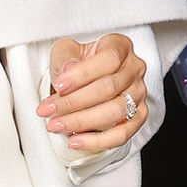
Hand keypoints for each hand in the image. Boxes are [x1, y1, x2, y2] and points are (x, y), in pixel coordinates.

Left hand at [36, 33, 147, 153]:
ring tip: (55, 125)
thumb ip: (67, 57)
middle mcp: (134, 69)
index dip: (82, 74)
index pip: (108, 60)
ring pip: (115, 112)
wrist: (84, 78)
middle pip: (108, 88)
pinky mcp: (138, 117)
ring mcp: (139, 94)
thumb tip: (70, 70)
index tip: (58, 86)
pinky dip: (97, 141)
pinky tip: (75, 140)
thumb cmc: (75, 61)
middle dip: (73, 102)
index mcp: (119, 46)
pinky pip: (122, 134)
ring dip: (81, 121)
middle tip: (48, 110)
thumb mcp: (65, 51)